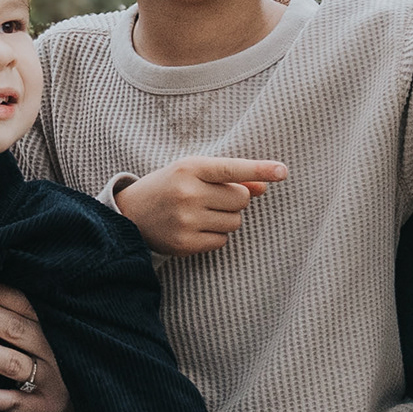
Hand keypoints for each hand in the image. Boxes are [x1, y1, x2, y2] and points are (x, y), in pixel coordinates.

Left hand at [0, 283, 72, 411]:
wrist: (86, 407)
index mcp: (51, 326)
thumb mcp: (47, 335)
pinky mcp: (43, 409)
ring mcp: (47, 381)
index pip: (20, 302)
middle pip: (13, 329)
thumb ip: (20, 316)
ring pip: (10, 363)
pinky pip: (14, 403)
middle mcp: (51, 351)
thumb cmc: (54, 361)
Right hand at [118, 156, 285, 256]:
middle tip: (212, 198)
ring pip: (235, 222)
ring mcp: (186, 220)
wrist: (129, 215)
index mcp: (189, 168)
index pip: (232, 168)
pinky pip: (222, 241)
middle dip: (235, 200)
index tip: (283, 171)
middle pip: (241, 199)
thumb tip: (264, 187)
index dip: (259, 169)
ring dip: (226, 219)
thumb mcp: (193, 173)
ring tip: (201, 213)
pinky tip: (196, 229)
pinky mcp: (185, 243)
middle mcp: (187, 192)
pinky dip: (215, 236)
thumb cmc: (169, 188)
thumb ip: (229, 177)